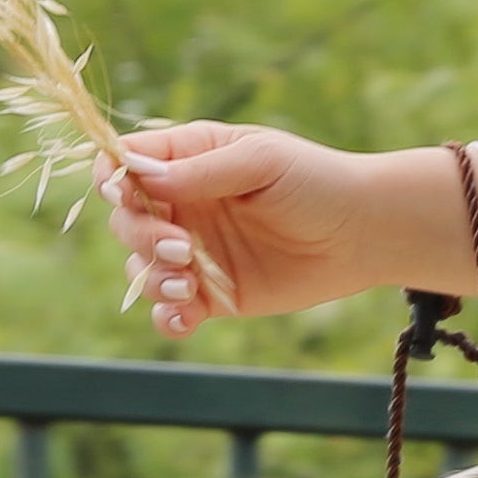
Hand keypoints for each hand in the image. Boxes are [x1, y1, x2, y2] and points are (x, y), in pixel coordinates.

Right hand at [106, 123, 441, 335]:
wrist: (364, 233)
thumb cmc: (316, 182)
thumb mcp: (262, 162)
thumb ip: (203, 169)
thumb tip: (141, 175)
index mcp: (188, 160)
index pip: (125, 163)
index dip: (114, 178)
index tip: (125, 194)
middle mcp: (183, 205)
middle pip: (126, 220)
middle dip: (141, 235)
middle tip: (181, 247)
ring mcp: (193, 251)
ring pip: (140, 268)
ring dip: (153, 279)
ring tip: (189, 284)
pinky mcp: (212, 294)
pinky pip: (170, 310)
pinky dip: (168, 317)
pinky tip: (186, 317)